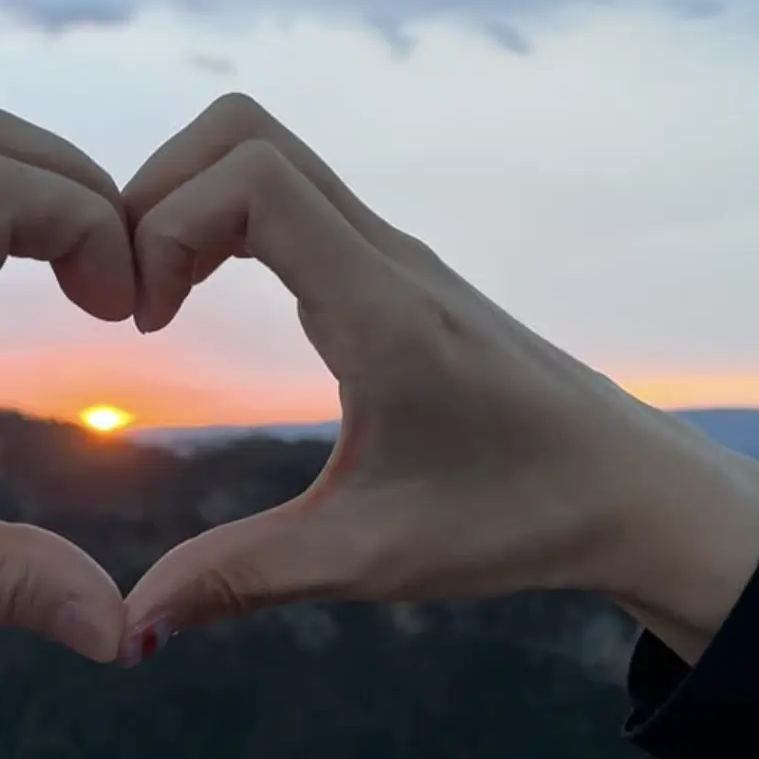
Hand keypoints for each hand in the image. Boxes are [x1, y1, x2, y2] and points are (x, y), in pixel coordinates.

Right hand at [119, 96, 758, 665]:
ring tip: (156, 300)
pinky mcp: (389, 269)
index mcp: (380, 307)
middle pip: (242, 131)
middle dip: (156, 193)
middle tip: (131, 295)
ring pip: (264, 151)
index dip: (167, 225)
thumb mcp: (367, 559)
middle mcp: (384, 256)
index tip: (147, 325)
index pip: (252, 177)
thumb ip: (241, 578)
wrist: (629, 491)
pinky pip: (288, 194)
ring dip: (186, 202)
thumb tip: (129, 627)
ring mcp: (389, 253)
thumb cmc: (515, 518)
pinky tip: (203, 300)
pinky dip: (221, 220)